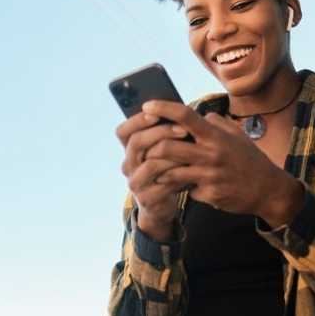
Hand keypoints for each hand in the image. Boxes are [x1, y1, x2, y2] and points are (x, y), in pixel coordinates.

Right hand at [116, 106, 191, 239]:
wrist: (162, 206)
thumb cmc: (166, 171)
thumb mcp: (162, 152)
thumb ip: (163, 134)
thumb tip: (177, 109)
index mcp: (129, 151)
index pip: (123, 131)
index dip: (137, 120)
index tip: (155, 112)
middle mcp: (128, 165)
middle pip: (136, 142)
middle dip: (161, 132)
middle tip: (183, 129)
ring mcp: (135, 182)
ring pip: (151, 163)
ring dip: (173, 154)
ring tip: (191, 149)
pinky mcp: (147, 198)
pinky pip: (162, 183)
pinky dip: (178, 174)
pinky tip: (191, 169)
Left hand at [140, 101, 304, 226]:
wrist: (269, 191)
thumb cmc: (250, 159)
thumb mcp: (237, 135)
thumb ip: (215, 123)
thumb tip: (198, 114)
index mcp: (216, 136)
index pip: (185, 116)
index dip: (163, 108)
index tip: (146, 106)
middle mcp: (211, 154)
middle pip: (167, 147)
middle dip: (150, 148)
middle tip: (144, 149)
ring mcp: (210, 176)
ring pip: (170, 172)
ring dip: (159, 171)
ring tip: (154, 170)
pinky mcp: (210, 194)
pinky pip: (186, 189)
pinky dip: (181, 187)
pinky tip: (182, 187)